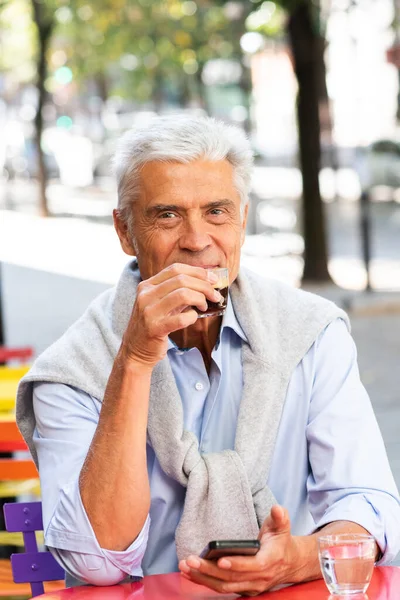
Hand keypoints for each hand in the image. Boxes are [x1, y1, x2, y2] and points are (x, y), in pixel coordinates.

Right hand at [120, 263, 220, 366]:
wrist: (135, 351)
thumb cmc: (153, 325)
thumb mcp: (160, 303)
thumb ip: (177, 292)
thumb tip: (206, 282)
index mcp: (147, 285)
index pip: (175, 269)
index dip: (197, 271)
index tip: (213, 278)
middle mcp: (145, 295)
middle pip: (181, 280)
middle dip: (204, 286)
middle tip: (215, 295)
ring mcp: (148, 312)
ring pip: (183, 295)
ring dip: (200, 299)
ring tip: (204, 306)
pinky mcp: (155, 328)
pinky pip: (181, 318)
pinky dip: (192, 316)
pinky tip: (193, 318)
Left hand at [179, 506, 304, 595]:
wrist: (290, 563)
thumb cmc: (280, 541)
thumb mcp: (282, 526)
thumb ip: (280, 517)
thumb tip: (277, 509)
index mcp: (269, 561)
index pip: (252, 566)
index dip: (236, 564)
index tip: (220, 559)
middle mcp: (259, 578)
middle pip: (232, 578)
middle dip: (209, 570)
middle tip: (191, 560)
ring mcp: (251, 586)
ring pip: (224, 586)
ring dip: (203, 578)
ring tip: (185, 566)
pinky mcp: (243, 589)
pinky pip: (222, 588)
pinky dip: (205, 582)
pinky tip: (191, 574)